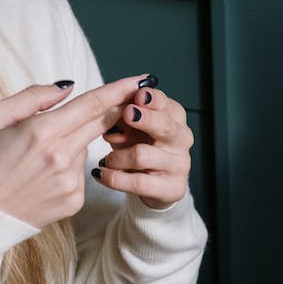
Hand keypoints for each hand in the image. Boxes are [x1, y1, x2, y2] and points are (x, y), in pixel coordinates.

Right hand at [0, 78, 140, 227]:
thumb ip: (33, 97)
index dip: (119, 90)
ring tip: (38, 156)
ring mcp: (71, 181)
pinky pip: (81, 173)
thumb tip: (67, 86)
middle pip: (101, 124)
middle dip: (115, 110)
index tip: (141, 79)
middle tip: (125, 98)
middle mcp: (62, 157)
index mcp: (41, 132)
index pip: (91, 104)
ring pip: (85, 148)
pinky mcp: (75, 200)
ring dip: (73, 143)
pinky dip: (68, 168)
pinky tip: (42, 176)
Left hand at [92, 77, 193, 209]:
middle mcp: (182, 138)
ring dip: (117, 156)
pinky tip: (101, 173)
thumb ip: (123, 116)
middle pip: (165, 125)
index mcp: (174, 117)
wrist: (151, 184)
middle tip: (127, 115)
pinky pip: (139, 182)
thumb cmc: (138, 146)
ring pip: (143, 155)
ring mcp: (180, 164)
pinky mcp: (173, 188)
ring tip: (107, 160)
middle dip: (145, 119)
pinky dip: (115, 178)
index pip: (165, 103)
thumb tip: (115, 110)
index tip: (138, 95)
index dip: (151, 99)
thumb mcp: (129, 127)